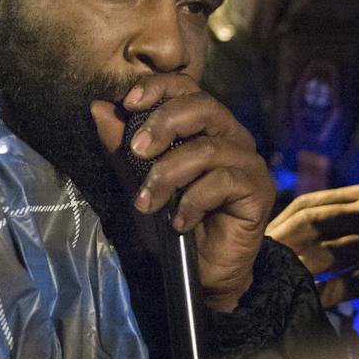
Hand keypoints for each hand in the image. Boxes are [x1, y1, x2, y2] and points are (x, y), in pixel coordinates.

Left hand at [91, 74, 274, 313]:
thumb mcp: (137, 181)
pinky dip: (193, 201)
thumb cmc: (172, 221)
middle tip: (137, 151)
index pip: (186, 87)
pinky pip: (223, 182)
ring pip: (208, 149)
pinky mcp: (259, 189)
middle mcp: (231, 136)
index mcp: (204, 125)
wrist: (200, 271)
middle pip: (203, 106)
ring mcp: (248, 162)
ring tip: (147, 202)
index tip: (129, 103)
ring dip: (169, 174)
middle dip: (164, 123)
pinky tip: (179, 221)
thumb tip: (99, 108)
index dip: (159, 88)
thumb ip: (121, 147)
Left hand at [266, 185, 358, 305]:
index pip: (311, 203)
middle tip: (258, 263)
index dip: (281, 221)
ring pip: (332, 248)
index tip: (261, 240)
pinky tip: (315, 303)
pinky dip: (333, 292)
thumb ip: (357, 230)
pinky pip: (358, 281)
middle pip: (313, 222)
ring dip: (301, 266)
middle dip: (282, 241)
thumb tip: (315, 252)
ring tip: (277, 281)